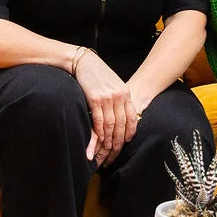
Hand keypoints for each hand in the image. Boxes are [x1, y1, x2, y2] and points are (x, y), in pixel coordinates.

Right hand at [75, 50, 137, 165]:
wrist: (84, 62)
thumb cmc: (98, 74)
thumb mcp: (114, 84)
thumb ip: (119, 98)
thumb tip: (121, 114)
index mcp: (126, 93)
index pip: (132, 118)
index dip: (130, 132)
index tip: (126, 142)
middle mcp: (119, 96)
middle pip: (122, 125)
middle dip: (119, 142)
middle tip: (114, 154)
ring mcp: (107, 98)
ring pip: (111, 125)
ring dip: (108, 141)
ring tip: (106, 152)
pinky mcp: (94, 99)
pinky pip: (99, 121)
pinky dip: (99, 134)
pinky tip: (98, 142)